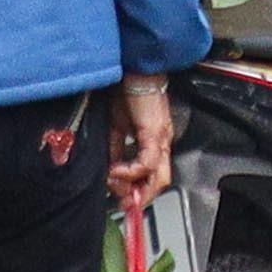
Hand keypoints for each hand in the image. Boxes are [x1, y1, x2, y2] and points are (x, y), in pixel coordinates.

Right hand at [111, 75, 173, 218]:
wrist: (134, 68)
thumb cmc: (126, 91)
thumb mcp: (116, 127)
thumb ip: (115, 149)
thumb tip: (109, 171)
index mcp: (155, 141)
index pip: (154, 176)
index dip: (139, 193)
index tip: (122, 201)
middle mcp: (162, 142)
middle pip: (161, 182)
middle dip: (140, 197)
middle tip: (122, 203)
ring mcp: (161, 138)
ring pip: (159, 177)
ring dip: (136, 188)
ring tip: (117, 187)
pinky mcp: (154, 132)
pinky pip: (147, 162)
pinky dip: (131, 171)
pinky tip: (116, 170)